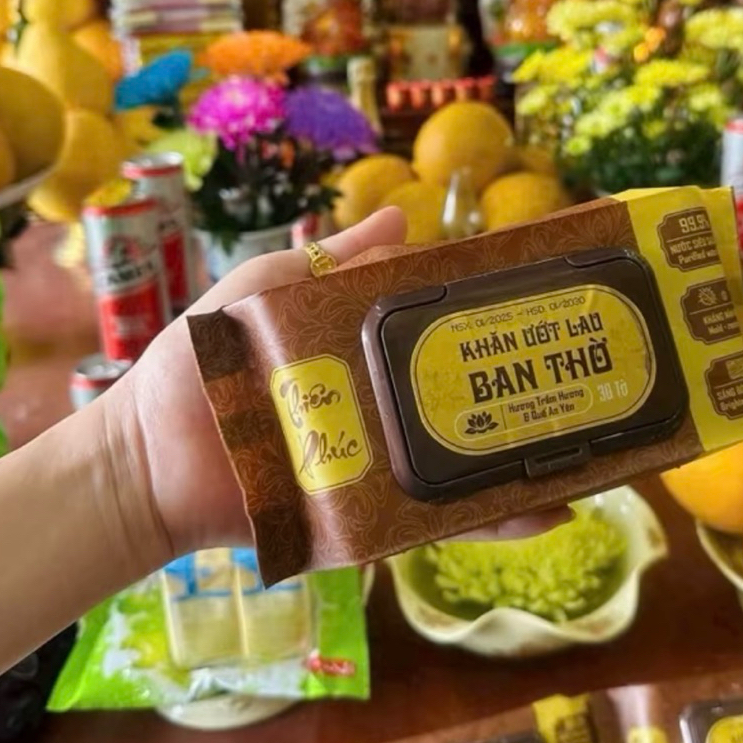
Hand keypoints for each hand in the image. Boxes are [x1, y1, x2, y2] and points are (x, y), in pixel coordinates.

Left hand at [111, 207, 568, 563]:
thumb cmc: (198, 363)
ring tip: (596, 450)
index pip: (439, 331)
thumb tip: (405, 219)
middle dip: (530, 392)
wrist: (146, 461)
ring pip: (467, 465)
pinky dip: (487, 522)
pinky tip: (541, 510)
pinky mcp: (368, 519)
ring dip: (530, 460)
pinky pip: (433, 523)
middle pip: (467, 399)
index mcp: (361, 350)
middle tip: (594, 376)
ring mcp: (380, 466)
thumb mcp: (262, 291)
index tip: (545, 300)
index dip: (489, 317)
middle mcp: (382, 407)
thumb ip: (327, 261)